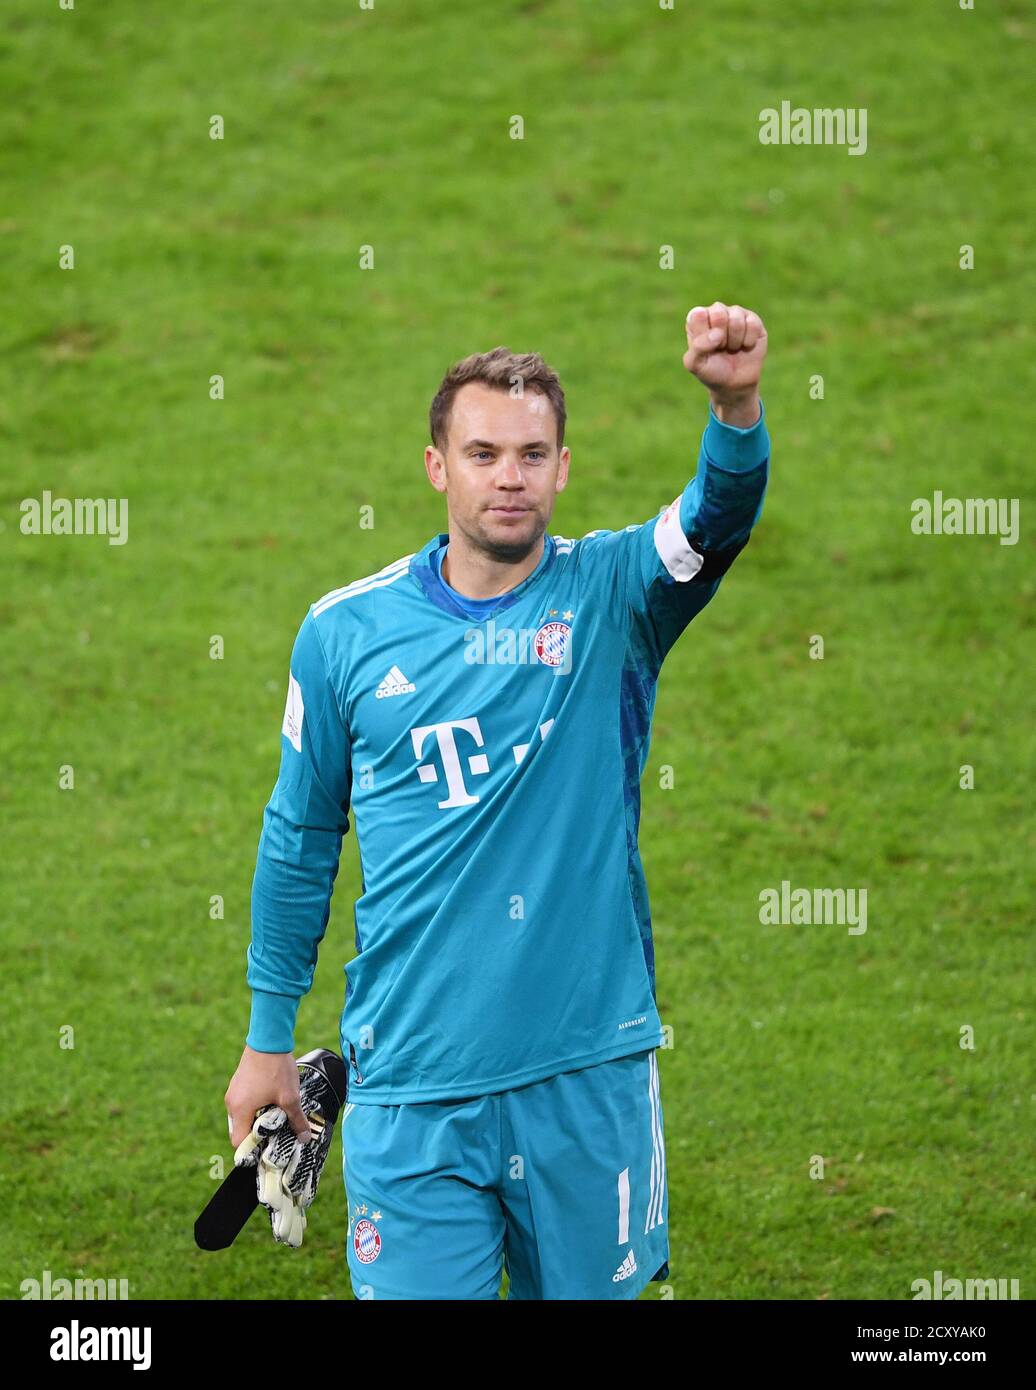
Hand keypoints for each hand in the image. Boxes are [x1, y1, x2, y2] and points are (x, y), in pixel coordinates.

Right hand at [231, 1058, 340, 1247]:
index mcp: (239, 1110)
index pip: (238, 1143)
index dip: (251, 1152)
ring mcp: (234, 1092)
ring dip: (258, 1121)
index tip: (266, 1154)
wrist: (268, 1037)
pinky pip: (244, 1104)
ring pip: (243, 1117)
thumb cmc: (276, 1068)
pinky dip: (256, 1109)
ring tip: (277, 1121)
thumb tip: (305, 1139)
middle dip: (257, 1137)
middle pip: (240, 1131)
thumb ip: (296, 1120)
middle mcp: (231, 1103)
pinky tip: (272, 1103)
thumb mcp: (290, 1097)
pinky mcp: (239, 1083)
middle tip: (275, 1139)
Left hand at [683, 302, 767, 419]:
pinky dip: (748, 340)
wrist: (733, 384)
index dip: (704, 334)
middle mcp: (716, 312)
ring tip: (732, 348)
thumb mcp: (695, 364)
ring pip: (736, 317)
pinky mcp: (753, 320)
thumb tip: (718, 333)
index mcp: (697, 318)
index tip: (706, 347)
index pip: (698, 314)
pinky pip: (752, 323)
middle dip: (721, 336)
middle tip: (720, 348)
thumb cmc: (711, 371)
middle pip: (718, 312)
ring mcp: (735, 314)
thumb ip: (698, 347)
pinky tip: (745, 346)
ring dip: (735, 340)